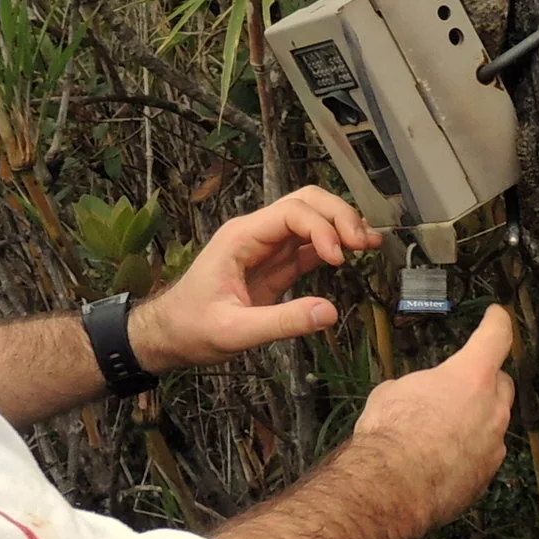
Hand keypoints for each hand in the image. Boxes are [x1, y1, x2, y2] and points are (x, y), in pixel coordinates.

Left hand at [129, 186, 382, 370]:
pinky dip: (333, 246)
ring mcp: (265, 247)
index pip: (291, 213)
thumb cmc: (191, 329)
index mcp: (240, 238)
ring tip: (369, 244)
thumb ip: (281, 322)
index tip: (339, 259)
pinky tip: (354, 253)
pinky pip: (308, 246)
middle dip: (339, 216)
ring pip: (311, 219)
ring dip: (341, 226)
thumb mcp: (234, 331)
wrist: (169, 335)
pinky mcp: (274, 265)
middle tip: (364, 242)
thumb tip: (328, 313)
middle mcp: (254, 234)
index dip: (322, 229)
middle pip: (306, 202)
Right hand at [351, 305, 516, 531]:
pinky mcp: (486, 475)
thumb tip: (414, 396)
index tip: (497, 315)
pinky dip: (467, 452)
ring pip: (493, 423)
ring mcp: (493, 444)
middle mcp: (492, 408)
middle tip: (462, 385)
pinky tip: (441, 459)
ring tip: (442, 430)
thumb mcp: (392, 392)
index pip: (495, 338)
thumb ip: (416, 387)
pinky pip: (483, 455)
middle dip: (486, 381)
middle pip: (502, 384)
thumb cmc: (391, 432)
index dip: (497, 322)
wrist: (392, 485)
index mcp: (470, 376)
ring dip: (475, 421)